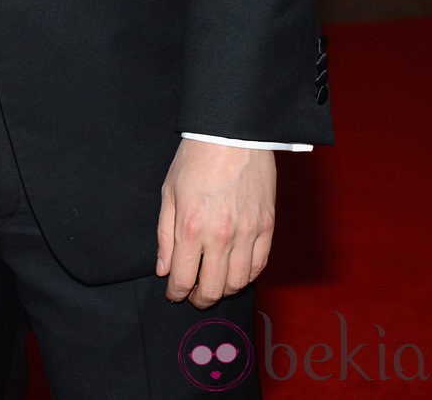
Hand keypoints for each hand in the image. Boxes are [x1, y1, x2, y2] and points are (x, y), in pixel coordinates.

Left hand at [156, 139, 274, 307]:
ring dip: (224, 290)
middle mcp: (221, 236)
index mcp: (191, 227)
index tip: (173, 294)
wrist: (231, 133)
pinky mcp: (267, 226)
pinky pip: (259, 265)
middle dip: (199, 298)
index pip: (183, 279)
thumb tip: (164, 269)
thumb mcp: (169, 192)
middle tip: (193, 295)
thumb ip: (165, 235)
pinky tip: (236, 272)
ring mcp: (248, 233)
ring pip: (238, 283)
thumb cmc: (195, 158)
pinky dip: (247, 276)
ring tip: (214, 284)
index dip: (176, 293)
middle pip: (213, 289)